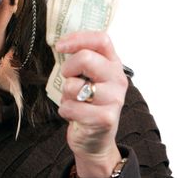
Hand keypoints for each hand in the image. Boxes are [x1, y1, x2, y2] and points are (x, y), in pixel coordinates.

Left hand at [56, 31, 127, 177]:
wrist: (95, 139)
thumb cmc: (87, 104)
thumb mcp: (86, 77)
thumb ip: (80, 59)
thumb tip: (61, 43)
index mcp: (113, 64)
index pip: (101, 40)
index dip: (78, 38)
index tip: (60, 46)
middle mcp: (117, 79)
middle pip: (86, 58)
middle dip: (68, 69)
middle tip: (69, 79)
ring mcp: (114, 99)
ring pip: (73, 85)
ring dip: (66, 94)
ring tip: (75, 101)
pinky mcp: (105, 119)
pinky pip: (70, 107)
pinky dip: (65, 111)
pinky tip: (75, 115)